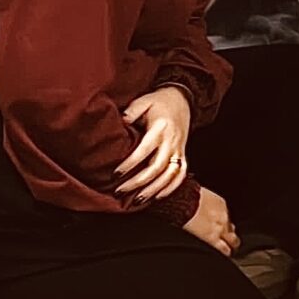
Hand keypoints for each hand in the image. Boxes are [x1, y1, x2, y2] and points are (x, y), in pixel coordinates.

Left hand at [116, 86, 193, 205]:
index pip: (144, 150)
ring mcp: (179, 150)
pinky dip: (171, 188)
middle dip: (138, 182)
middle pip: (157, 167)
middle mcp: (172, 142)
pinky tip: (157, 197)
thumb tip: (118, 124)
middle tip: (120, 191)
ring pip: (169, 175)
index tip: (115, 174)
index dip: (130, 164)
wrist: (183, 99)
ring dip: (154, 189)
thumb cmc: (159, 102)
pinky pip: (180, 175)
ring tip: (137, 200)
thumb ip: (131, 112)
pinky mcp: (183, 154)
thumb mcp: (144, 101)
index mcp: (161, 129)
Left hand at [184, 186, 237, 256]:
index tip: (226, 253)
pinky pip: (226, 212)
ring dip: (228, 229)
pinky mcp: (222, 202)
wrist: (183, 200)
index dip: (226, 252)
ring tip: (223, 229)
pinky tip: (217, 214)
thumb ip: (204, 240)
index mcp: (212, 238)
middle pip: (234, 240)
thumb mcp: (192, 237)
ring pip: (231, 226)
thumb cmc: (182, 219)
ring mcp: (224, 215)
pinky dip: (223, 215)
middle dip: (233, 243)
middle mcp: (221, 227)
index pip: (226, 250)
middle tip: (231, 245)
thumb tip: (207, 242)